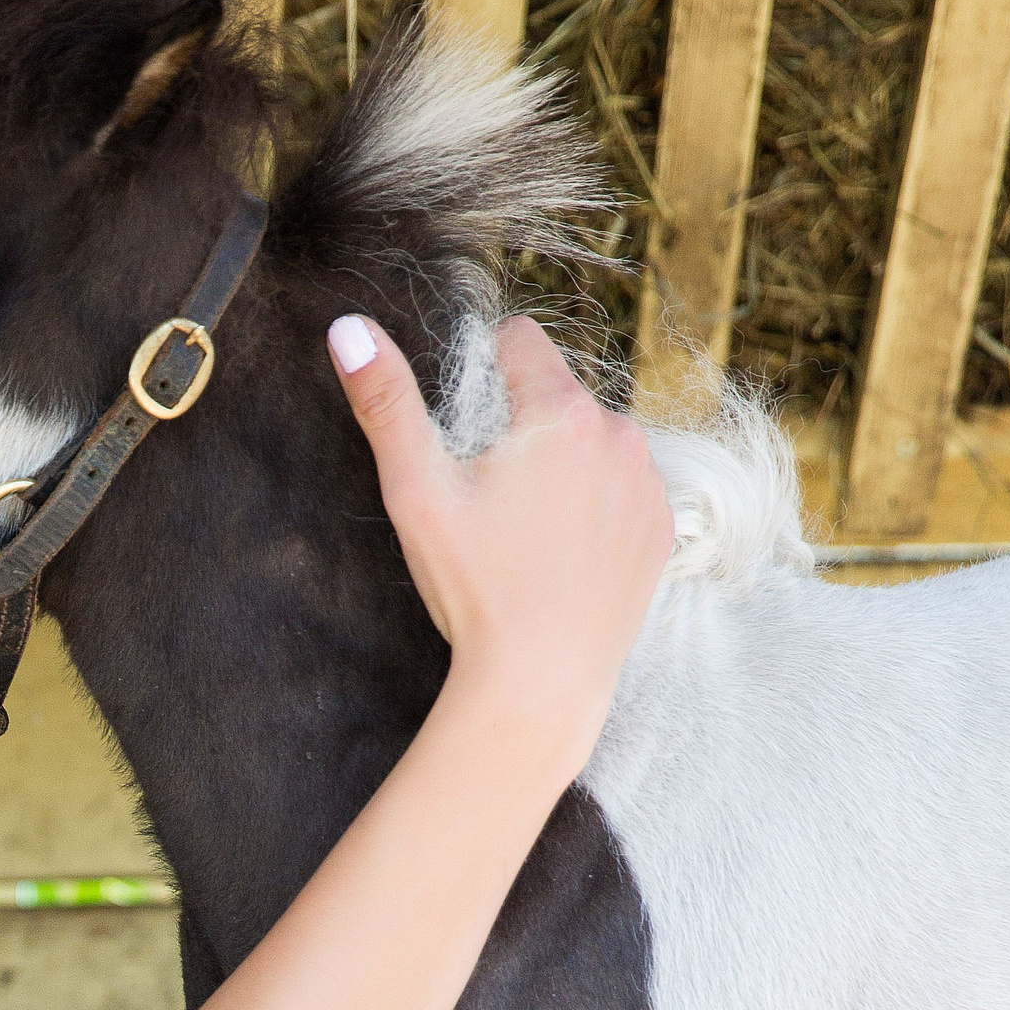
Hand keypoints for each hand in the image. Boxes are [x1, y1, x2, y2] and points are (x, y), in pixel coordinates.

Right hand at [327, 313, 672, 763]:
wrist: (541, 680)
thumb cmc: (475, 585)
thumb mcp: (415, 489)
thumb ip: (385, 399)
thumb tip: (349, 328)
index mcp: (561, 413)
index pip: (520, 338)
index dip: (479, 372)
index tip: (463, 431)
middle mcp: (620, 434)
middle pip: (555, 393)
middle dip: (519, 424)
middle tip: (487, 496)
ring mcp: (648, 483)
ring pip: (590, 439)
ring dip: (560, 462)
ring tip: (523, 529)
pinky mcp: (661, 527)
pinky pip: (622, 485)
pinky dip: (593, 503)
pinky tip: (559, 551)